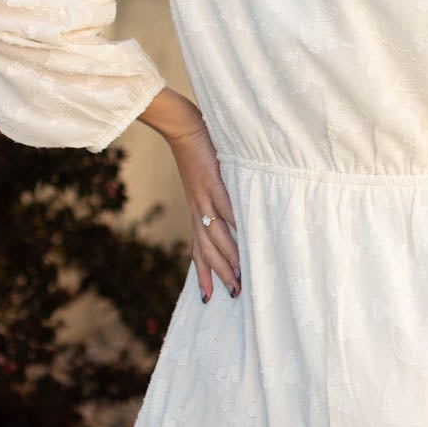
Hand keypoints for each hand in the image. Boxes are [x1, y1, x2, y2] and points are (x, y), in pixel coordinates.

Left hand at [138, 86, 240, 300]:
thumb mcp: (204, 183)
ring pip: (215, 234)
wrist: (182, 128)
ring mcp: (204, 196)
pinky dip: (233, 222)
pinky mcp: (212, 180)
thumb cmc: (198, 154)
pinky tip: (244, 235)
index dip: (203, 274)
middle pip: (207, 249)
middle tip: (233, 293)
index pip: (198, 249)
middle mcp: (198, 209)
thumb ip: (218, 200)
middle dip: (219, 273)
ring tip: (240, 274)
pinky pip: (224, 205)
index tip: (209, 298)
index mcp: (197, 211)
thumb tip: (236, 218)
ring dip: (228, 256)